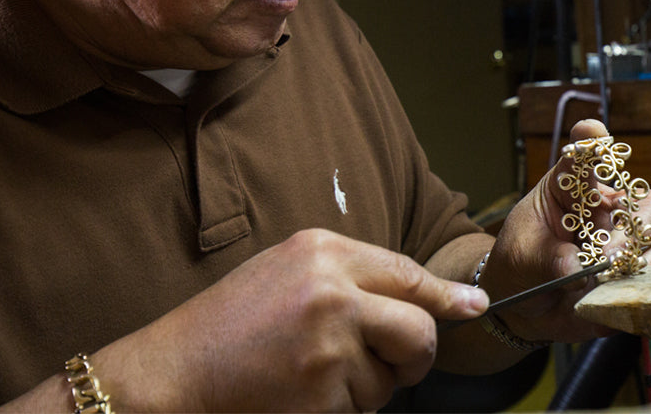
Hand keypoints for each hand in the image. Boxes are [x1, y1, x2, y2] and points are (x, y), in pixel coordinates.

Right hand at [93, 229, 487, 411]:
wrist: (175, 372)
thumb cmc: (231, 321)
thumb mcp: (290, 272)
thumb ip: (353, 276)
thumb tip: (424, 298)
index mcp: (323, 251)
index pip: (406, 272)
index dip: (445, 295)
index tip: (475, 306)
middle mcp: (332, 291)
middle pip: (418, 328)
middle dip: (415, 354)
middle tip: (393, 362)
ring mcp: (328, 345)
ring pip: (389, 379)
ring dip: (365, 386)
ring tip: (311, 372)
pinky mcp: (322, 394)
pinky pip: (361, 410)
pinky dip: (340, 409)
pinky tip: (300, 393)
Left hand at [478, 119, 650, 342]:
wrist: (523, 306)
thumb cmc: (520, 264)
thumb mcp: (522, 256)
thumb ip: (547, 258)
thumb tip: (577, 267)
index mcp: (572, 190)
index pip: (584, 159)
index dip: (592, 142)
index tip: (592, 133)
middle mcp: (606, 211)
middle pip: (649, 203)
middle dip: (639, 224)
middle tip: (610, 251)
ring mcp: (623, 243)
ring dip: (636, 259)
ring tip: (604, 275)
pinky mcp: (631, 276)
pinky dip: (638, 284)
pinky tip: (611, 290)